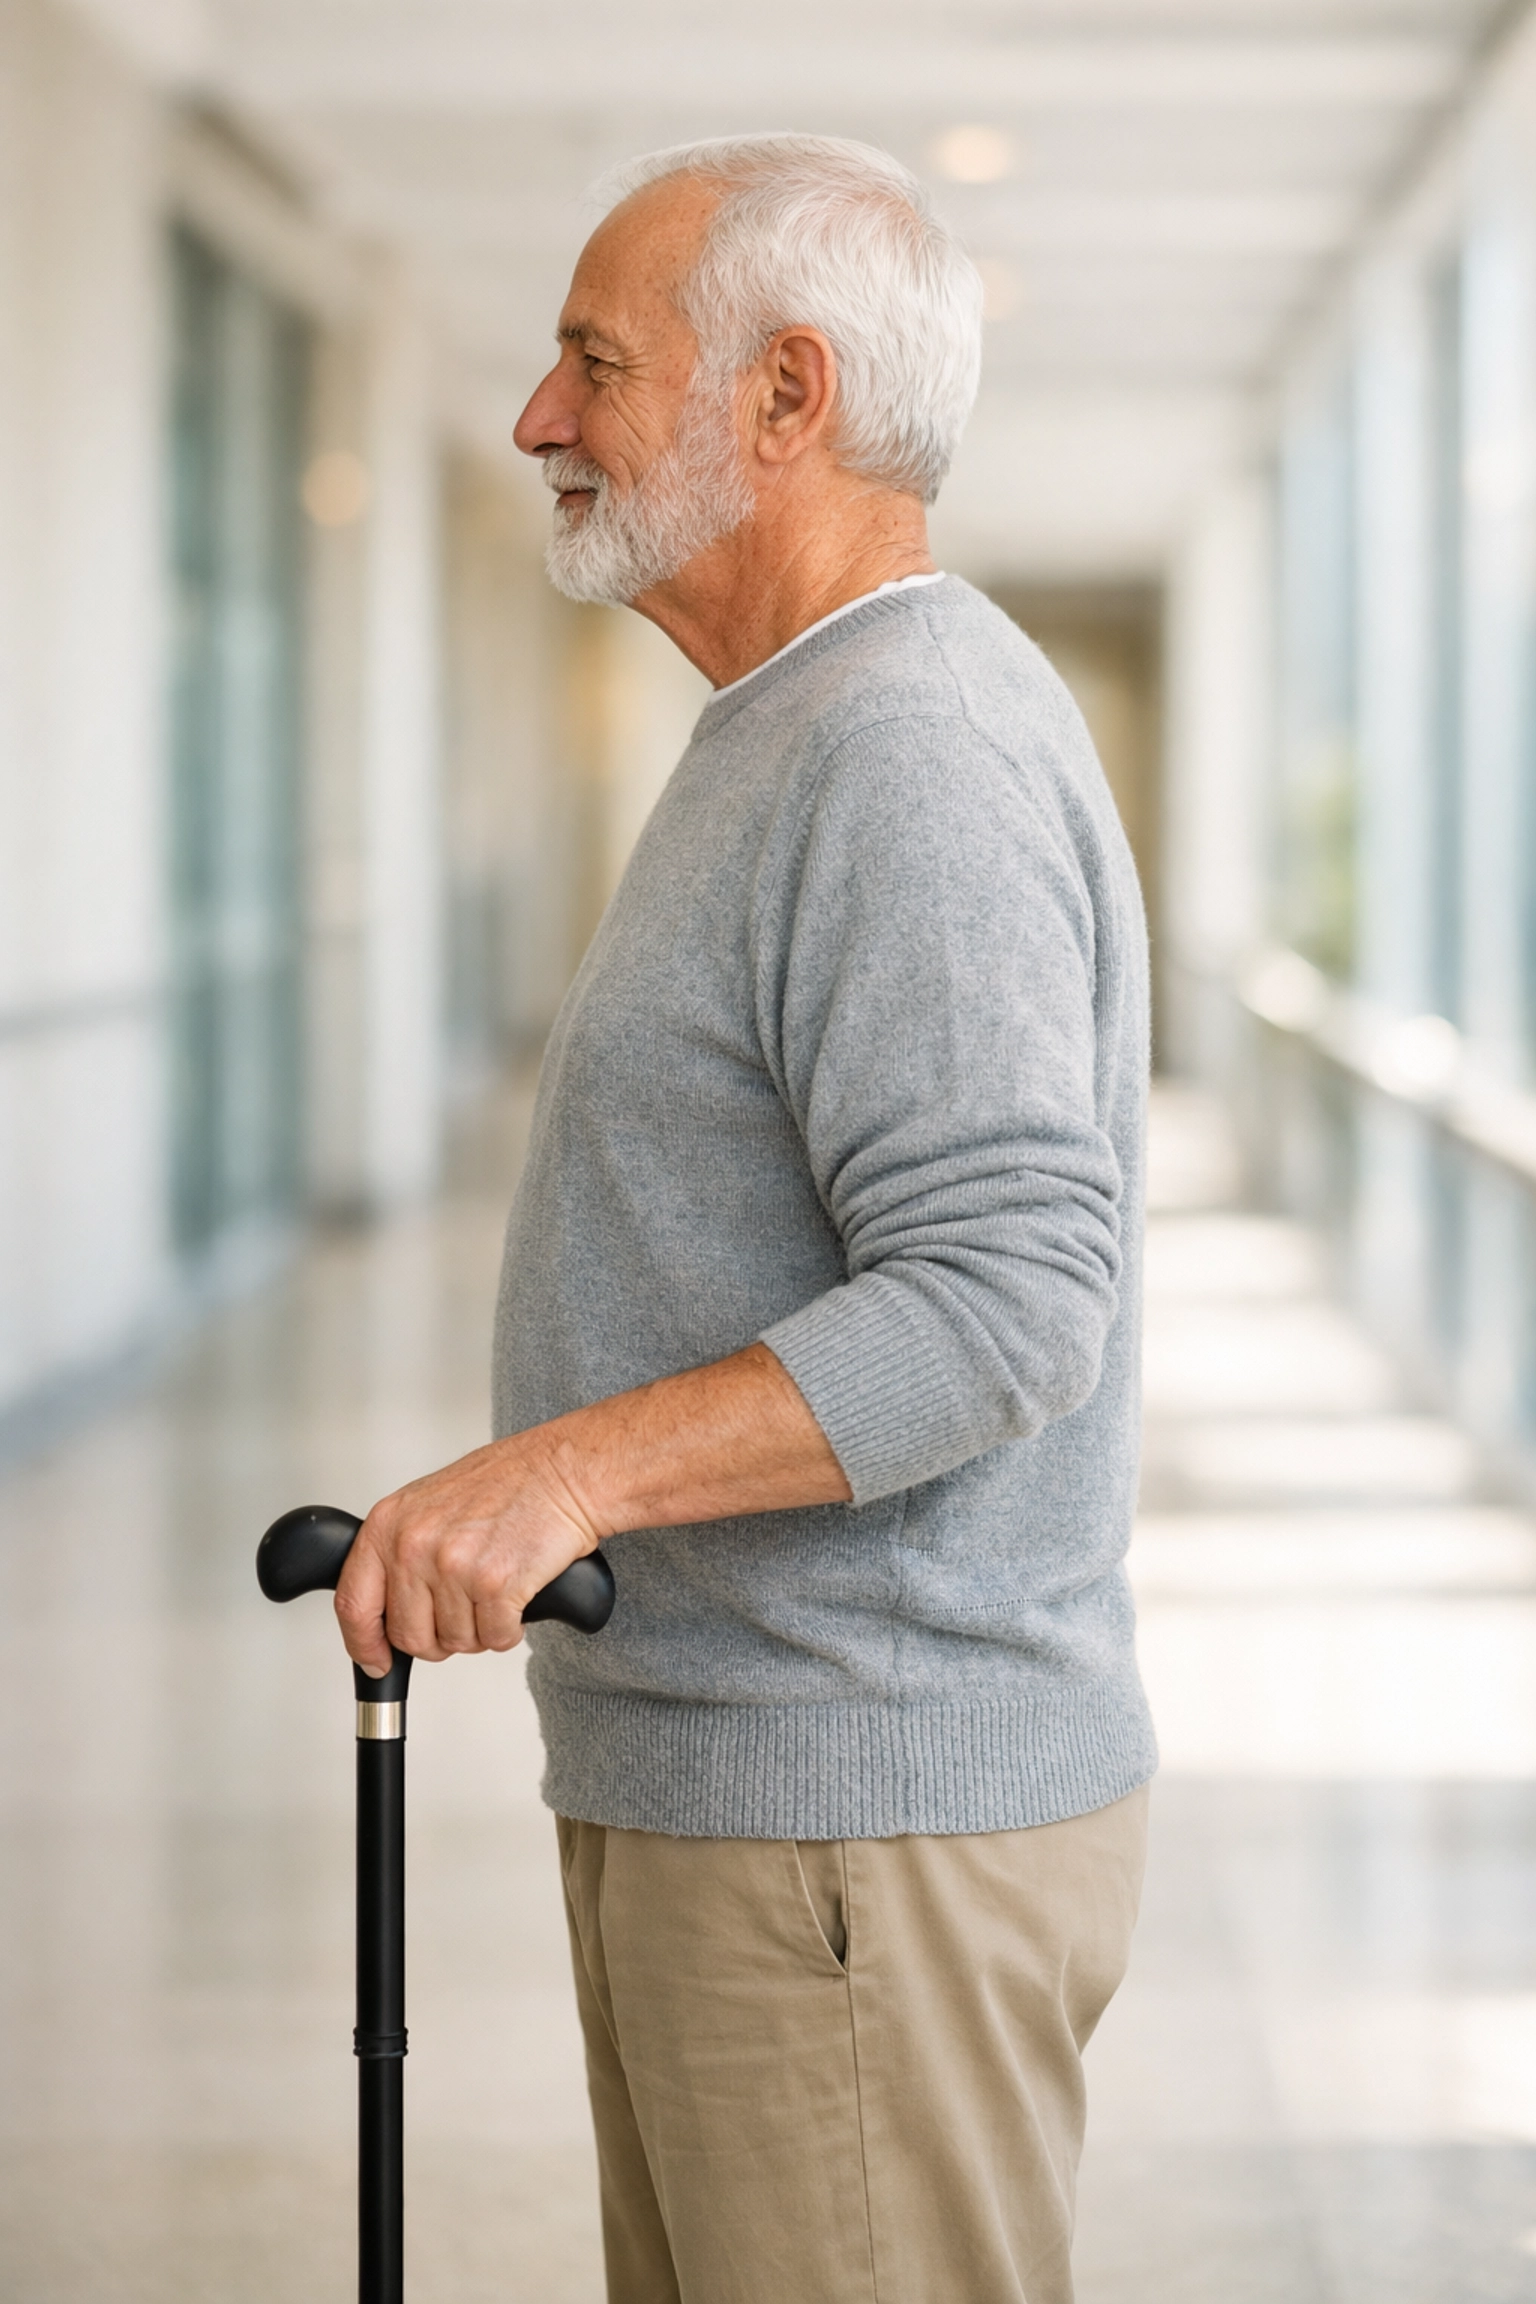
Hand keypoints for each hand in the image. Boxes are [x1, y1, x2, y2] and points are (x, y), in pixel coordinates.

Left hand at [335, 1433, 600, 1678]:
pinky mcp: (496, 1585)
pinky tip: (517, 1596)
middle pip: (408, 1635)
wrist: (565, 1471)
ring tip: (495, 1588)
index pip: (354, 1604)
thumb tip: (383, 1612)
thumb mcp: (429, 1505)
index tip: (377, 1660)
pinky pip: (494, 1639)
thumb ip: (399, 1552)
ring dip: (479, 1629)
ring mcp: (454, 1565)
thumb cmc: (508, 1485)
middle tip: (463, 1613)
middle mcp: (414, 1544)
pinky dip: (509, 1630)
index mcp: (388, 1523)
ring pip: (454, 1641)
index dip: (364, 1644)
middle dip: (438, 1638)